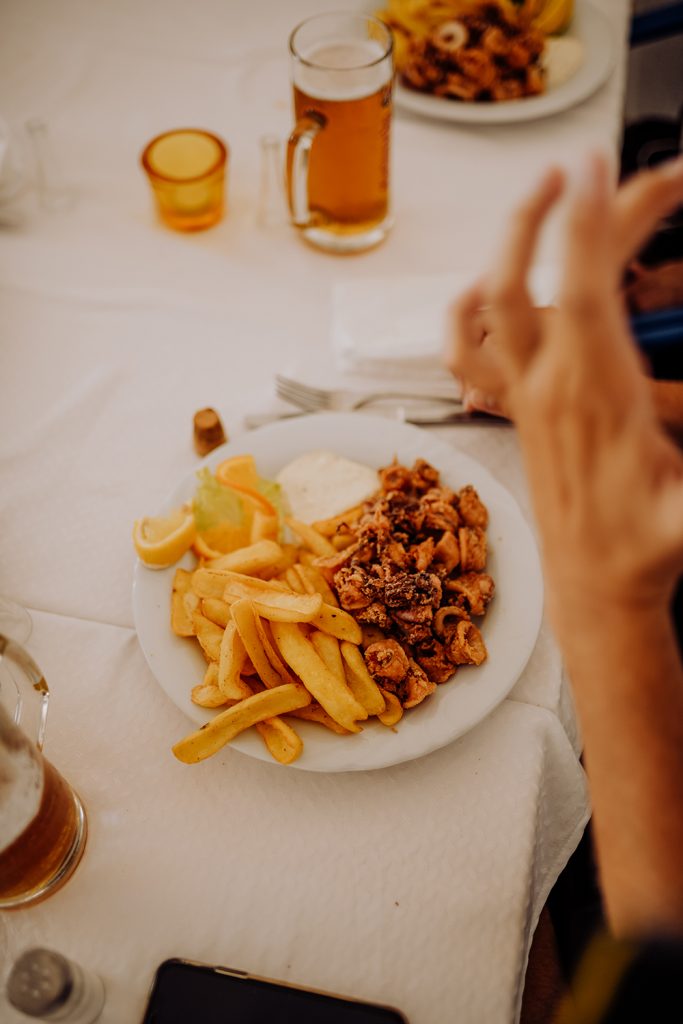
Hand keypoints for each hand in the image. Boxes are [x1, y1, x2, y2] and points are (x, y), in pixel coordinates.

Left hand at [445, 154, 682, 624]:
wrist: (595, 589)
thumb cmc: (639, 548)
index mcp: (593, 397)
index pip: (583, 293)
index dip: (589, 227)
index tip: (594, 170)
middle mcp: (546, 389)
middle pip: (535, 282)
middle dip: (561, 214)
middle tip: (600, 167)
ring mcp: (524, 396)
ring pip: (494, 306)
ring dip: (512, 244)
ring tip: (545, 193)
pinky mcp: (517, 407)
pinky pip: (467, 351)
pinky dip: (468, 309)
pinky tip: (486, 285)